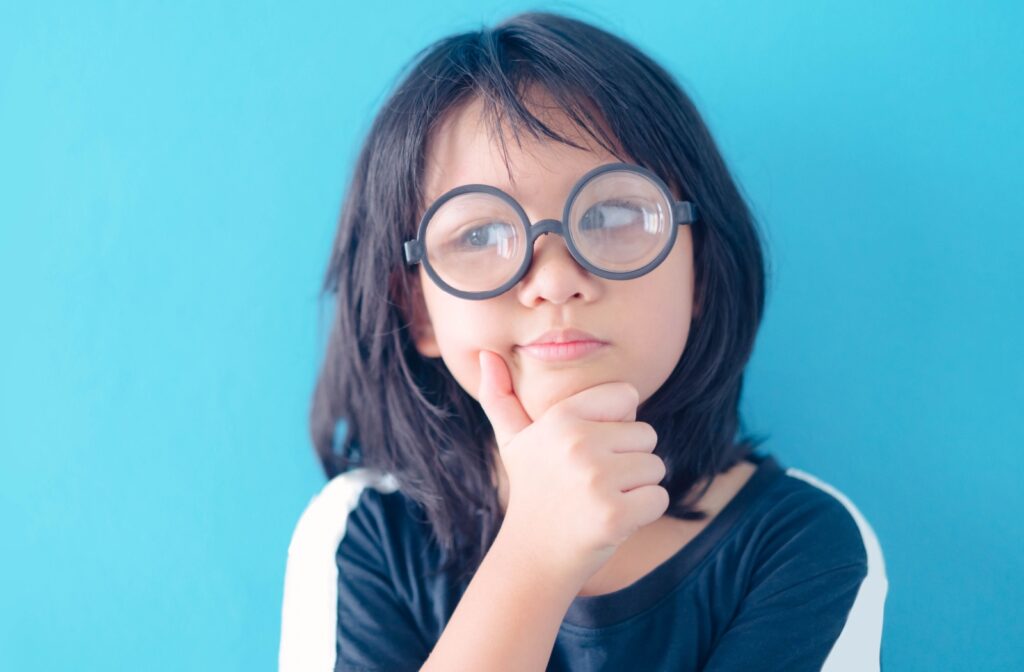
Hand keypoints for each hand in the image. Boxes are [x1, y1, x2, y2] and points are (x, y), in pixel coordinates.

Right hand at [476, 349, 669, 583]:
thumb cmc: (532, 491)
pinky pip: (659, 498)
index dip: (616, 425)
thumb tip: (485, 354)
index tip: (589, 449)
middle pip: (646, 434)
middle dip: (628, 460)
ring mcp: (596, 479)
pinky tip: (613, 519)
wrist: (533, 556)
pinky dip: (644, 512)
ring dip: (637, 487)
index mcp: (560, 417)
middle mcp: (578, 443)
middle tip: (592, 482)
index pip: (627, 396)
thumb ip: (500, 396)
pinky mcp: (615, 514)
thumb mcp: (513, 441)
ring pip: (655, 467)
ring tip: (600, 499)